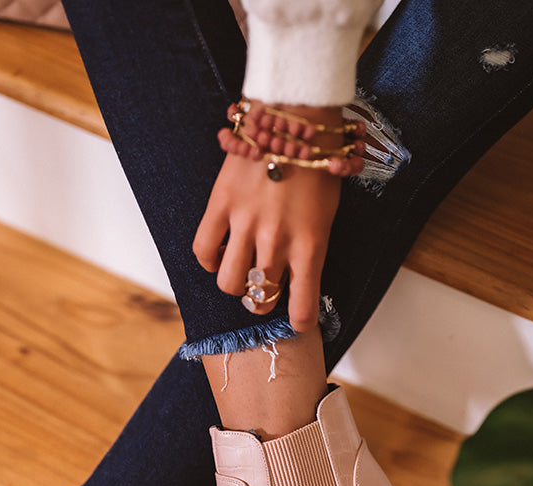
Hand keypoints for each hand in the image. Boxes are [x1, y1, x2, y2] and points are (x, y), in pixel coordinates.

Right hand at [193, 106, 342, 332]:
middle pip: (260, 299)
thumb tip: (296, 279)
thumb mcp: (328, 213)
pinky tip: (219, 253)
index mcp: (310, 246)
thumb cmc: (319, 165)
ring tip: (241, 271)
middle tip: (265, 291)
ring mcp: (245, 224)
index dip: (301, 321)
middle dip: (263, 303)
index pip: (302, 307)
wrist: (296, 116)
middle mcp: (277, 242)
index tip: (299, 320)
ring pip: (229, 282)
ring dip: (236, 284)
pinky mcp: (220, 205)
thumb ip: (311, 249)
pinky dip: (210, 260)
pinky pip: (203, 250)